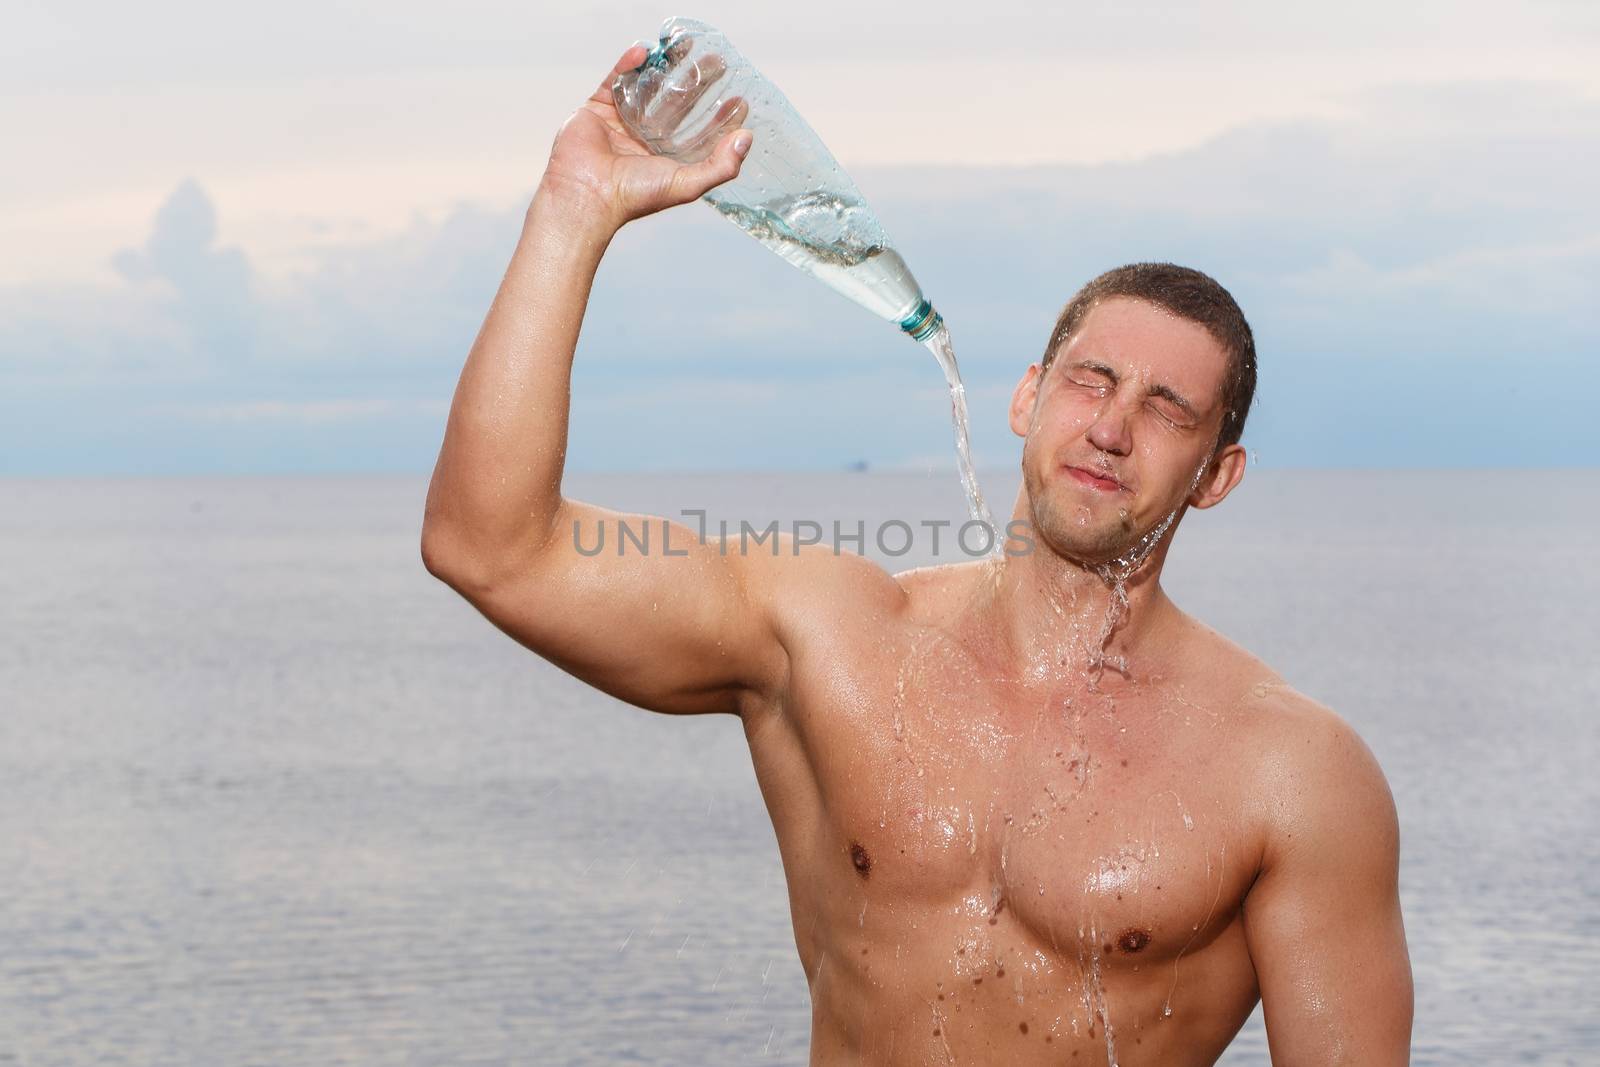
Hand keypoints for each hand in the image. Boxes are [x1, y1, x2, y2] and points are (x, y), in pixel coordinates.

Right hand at [539, 44, 751, 230]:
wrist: (585, 193)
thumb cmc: (633, 195)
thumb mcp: (686, 184)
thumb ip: (720, 166)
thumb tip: (746, 139)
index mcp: (667, 160)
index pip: (700, 133)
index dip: (720, 118)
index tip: (739, 100)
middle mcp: (645, 140)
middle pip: (677, 104)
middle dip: (698, 83)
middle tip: (717, 63)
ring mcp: (621, 122)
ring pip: (647, 88)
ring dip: (665, 67)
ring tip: (685, 47)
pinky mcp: (597, 109)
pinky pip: (615, 80)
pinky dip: (628, 64)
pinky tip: (645, 51)